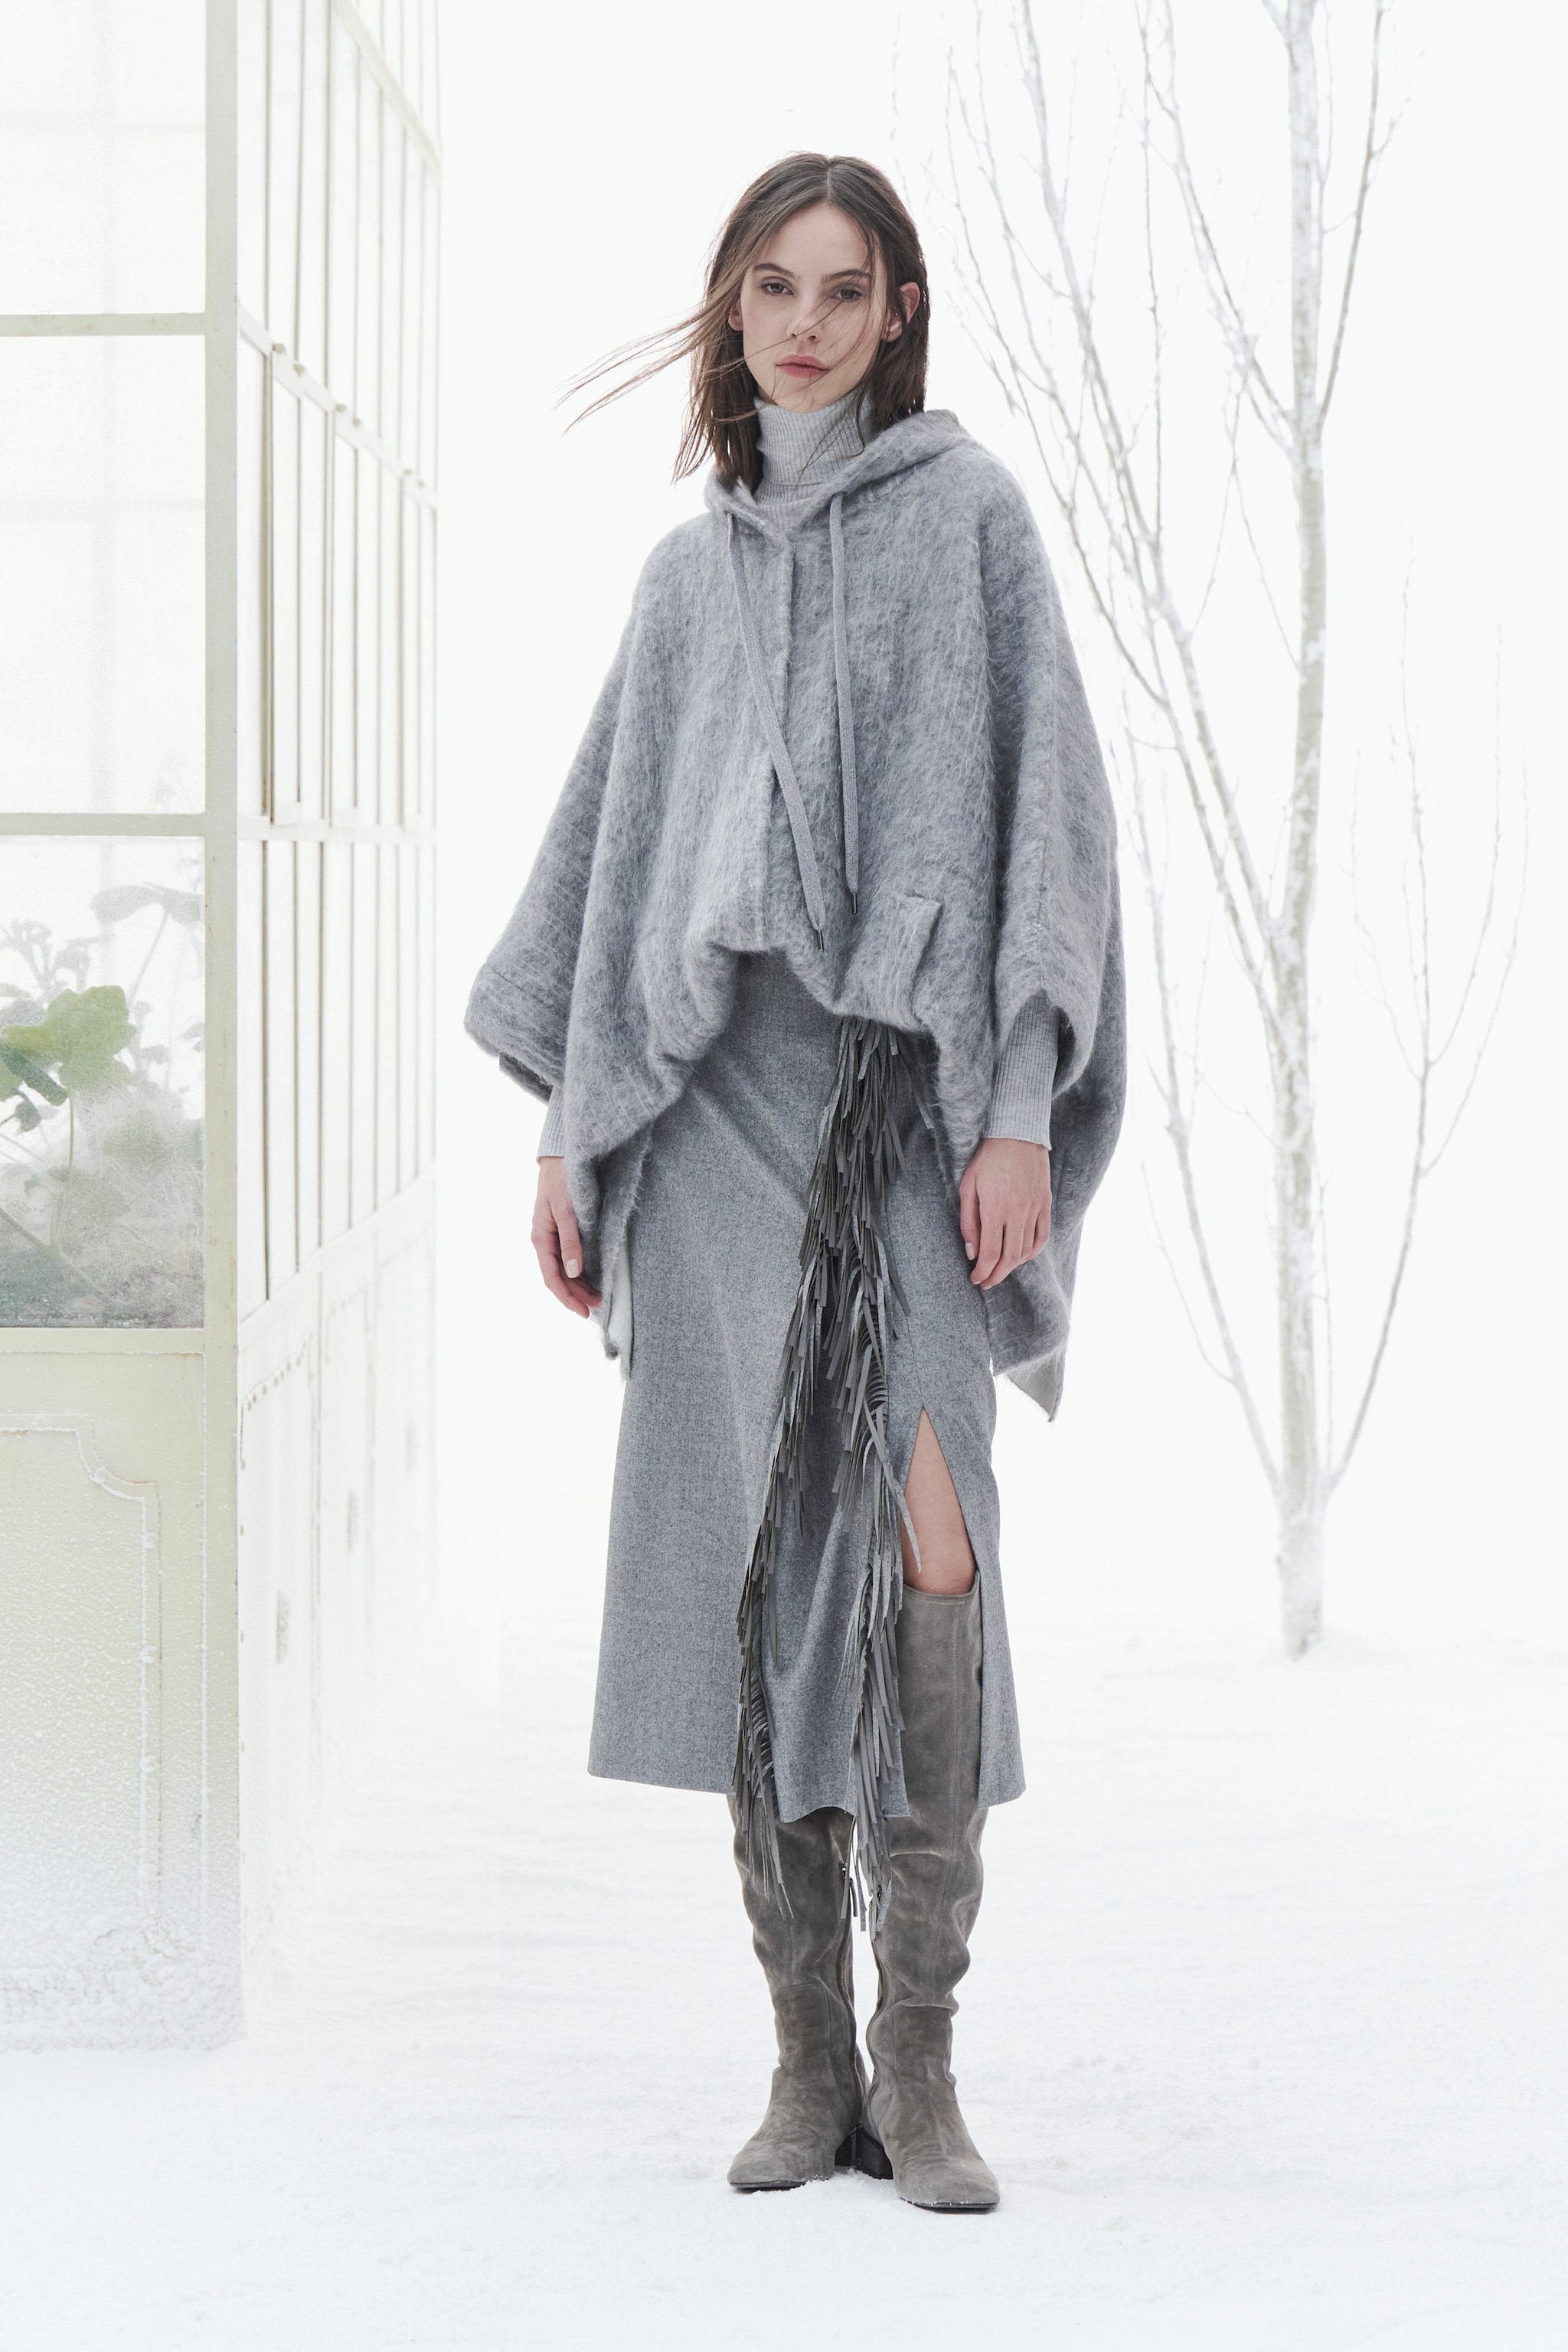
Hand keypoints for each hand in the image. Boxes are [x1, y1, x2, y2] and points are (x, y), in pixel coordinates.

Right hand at [532, 1157, 601, 1316]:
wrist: (562, 1156)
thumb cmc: (562, 1180)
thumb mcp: (567, 1210)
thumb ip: (571, 1240)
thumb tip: (574, 1271)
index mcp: (541, 1238)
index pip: (552, 1277)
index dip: (567, 1297)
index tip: (584, 1312)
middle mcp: (545, 1240)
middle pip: (558, 1277)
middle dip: (576, 1295)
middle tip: (597, 1307)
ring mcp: (552, 1236)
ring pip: (564, 1269)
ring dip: (579, 1285)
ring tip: (597, 1297)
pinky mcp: (562, 1229)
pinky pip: (568, 1257)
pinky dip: (580, 1270)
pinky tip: (591, 1276)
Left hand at [958, 1137, 1051, 1289]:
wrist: (1017, 1135)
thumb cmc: (987, 1159)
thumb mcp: (968, 1187)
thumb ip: (968, 1222)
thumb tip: (971, 1252)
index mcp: (995, 1209)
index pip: (990, 1254)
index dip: (982, 1272)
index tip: (975, 1279)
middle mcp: (1017, 1213)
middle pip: (1009, 1258)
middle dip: (996, 1275)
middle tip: (986, 1282)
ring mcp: (1034, 1209)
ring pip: (1026, 1251)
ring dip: (1012, 1267)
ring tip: (1000, 1271)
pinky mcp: (1045, 1204)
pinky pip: (1042, 1237)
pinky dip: (1032, 1252)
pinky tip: (1022, 1257)